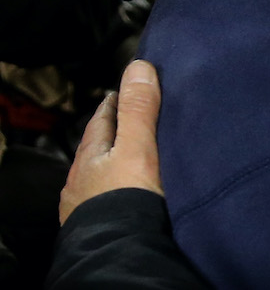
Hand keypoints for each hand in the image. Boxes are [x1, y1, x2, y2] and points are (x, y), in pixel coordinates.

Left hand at [60, 59, 163, 223]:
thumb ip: (139, 110)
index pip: (101, 119)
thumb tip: (138, 65)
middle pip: (99, 148)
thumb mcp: (137, 147)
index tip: (126, 89)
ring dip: (118, 163)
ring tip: (139, 156)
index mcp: (89, 156)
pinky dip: (121, 188)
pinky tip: (133, 192)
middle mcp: (81, 180)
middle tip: (137, 119)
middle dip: (116, 133)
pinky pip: (110, 197)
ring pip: (102, 174)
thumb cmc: (126, 198)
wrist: (119, 253)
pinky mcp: (99, 225)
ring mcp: (87, 206)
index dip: (114, 103)